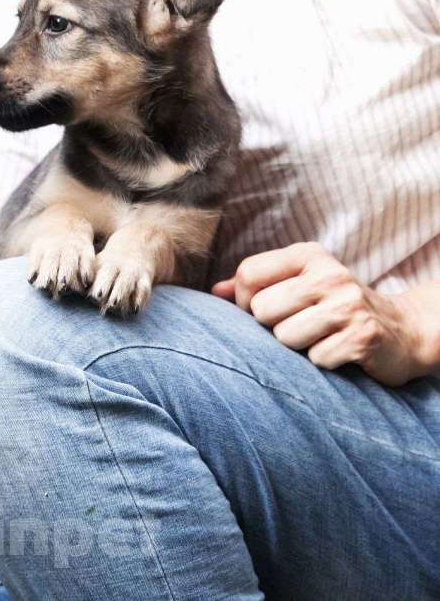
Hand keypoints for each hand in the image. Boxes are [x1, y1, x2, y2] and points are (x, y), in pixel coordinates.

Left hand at [212, 242, 437, 386]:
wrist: (402, 330)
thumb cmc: (334, 307)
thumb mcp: (298, 284)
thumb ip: (255, 285)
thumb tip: (214, 292)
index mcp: (308, 255)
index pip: (248, 274)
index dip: (244, 301)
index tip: (261, 311)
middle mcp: (329, 274)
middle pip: (262, 309)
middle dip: (273, 326)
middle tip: (300, 325)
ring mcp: (348, 304)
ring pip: (284, 336)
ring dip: (297, 345)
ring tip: (319, 337)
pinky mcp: (362, 336)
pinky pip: (315, 358)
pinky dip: (322, 361)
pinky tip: (339, 350)